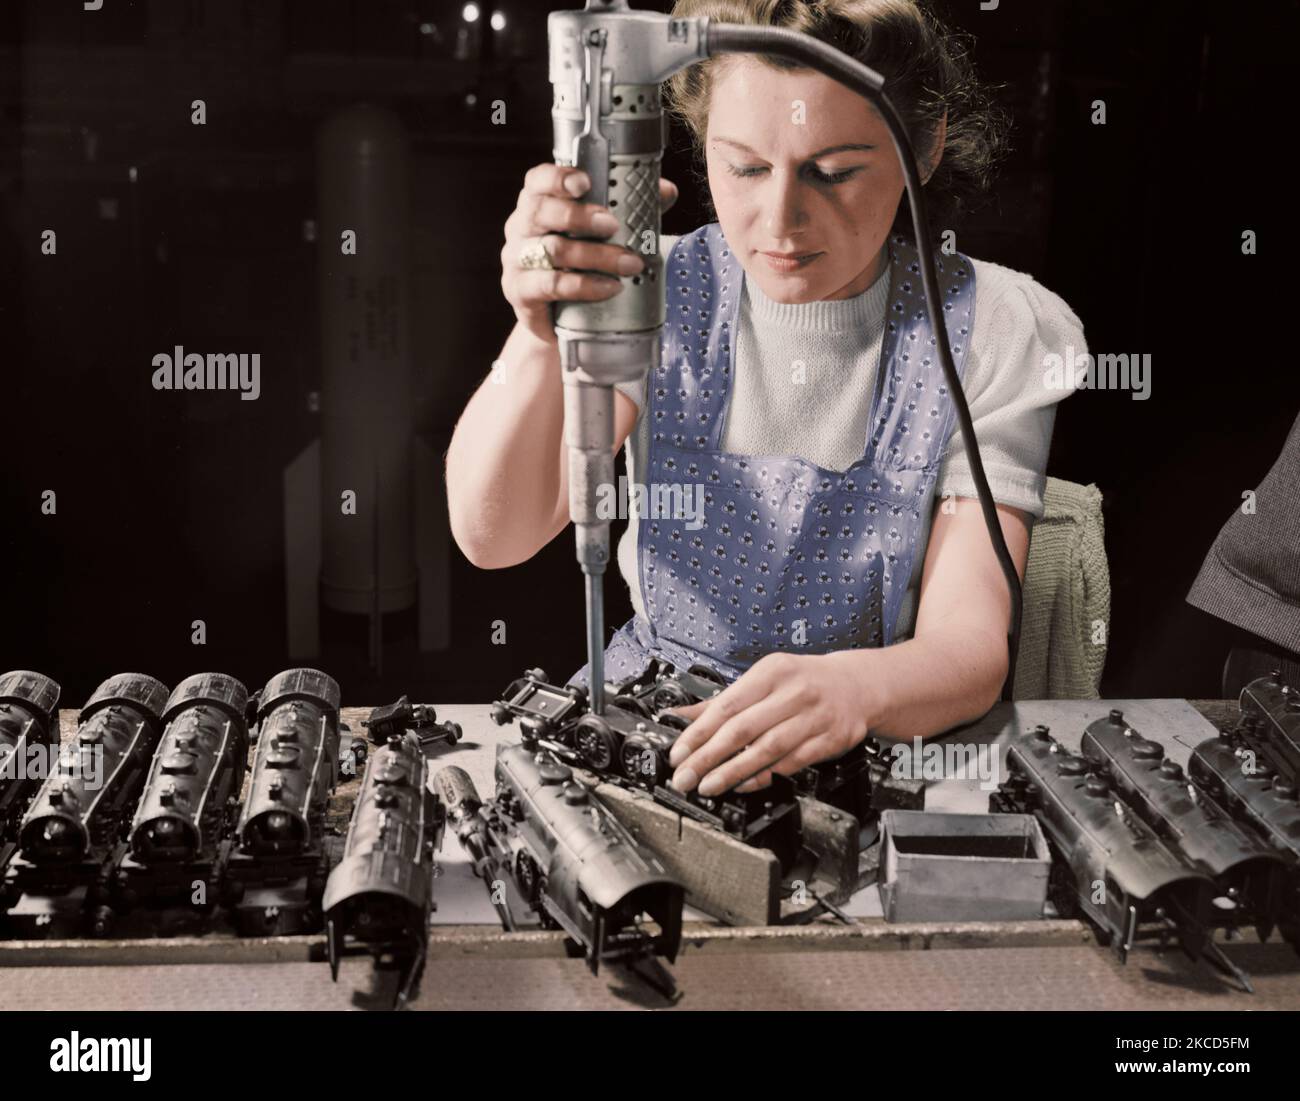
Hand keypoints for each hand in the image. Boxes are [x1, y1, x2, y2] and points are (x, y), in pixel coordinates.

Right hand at [500, 163, 678, 344]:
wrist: (558, 319)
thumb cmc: (581, 265)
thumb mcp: (602, 235)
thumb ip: (631, 208)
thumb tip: (667, 190)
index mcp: (538, 202)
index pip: (538, 180)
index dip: (558, 177)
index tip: (585, 181)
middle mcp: (520, 227)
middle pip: (541, 211)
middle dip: (580, 216)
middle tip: (613, 225)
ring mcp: (516, 260)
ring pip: (552, 250)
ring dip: (595, 256)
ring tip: (629, 264)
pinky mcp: (520, 292)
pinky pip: (551, 285)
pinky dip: (583, 286)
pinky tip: (609, 288)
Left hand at [665, 651, 874, 795]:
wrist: (856, 686)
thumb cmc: (803, 681)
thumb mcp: (763, 679)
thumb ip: (722, 701)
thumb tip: (679, 716)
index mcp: (772, 672)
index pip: (727, 705)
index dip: (699, 733)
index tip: (678, 754)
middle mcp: (794, 692)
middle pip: (744, 729)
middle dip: (709, 757)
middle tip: (686, 777)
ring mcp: (814, 717)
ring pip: (767, 749)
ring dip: (733, 772)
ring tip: (709, 786)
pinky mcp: (829, 740)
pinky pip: (791, 763)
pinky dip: (765, 776)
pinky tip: (744, 784)